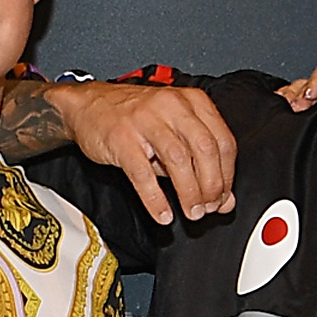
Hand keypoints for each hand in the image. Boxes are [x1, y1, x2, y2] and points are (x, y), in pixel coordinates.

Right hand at [52, 78, 239, 225]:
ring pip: (179, 160)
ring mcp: (145, 120)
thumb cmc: (135, 117)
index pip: (223, 141)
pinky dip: (156, 199)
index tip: (224, 197)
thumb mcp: (174, 133)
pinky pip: (143, 174)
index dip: (228, 176)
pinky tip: (162, 214)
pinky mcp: (121, 138)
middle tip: (209, 208)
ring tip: (191, 213)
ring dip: (189, 193)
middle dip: (212, 186)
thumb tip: (224, 200)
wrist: (88, 105)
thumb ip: (199, 164)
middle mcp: (172, 106)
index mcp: (192, 101)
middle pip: (205, 150)